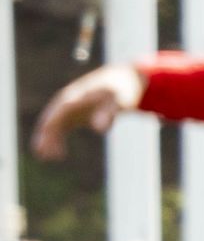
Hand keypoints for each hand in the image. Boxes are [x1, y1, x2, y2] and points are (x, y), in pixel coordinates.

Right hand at [31, 64, 146, 160]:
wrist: (122, 81)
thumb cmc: (121, 91)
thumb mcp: (118, 102)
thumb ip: (108, 113)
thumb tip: (100, 129)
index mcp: (76, 96)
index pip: (58, 113)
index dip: (51, 127)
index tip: (45, 143)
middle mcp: (68, 101)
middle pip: (51, 119)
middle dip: (45, 136)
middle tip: (44, 155)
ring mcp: (70, 108)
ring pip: (54, 125)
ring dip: (49, 140)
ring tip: (50, 158)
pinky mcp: (74, 114)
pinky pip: (61, 127)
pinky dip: (57, 139)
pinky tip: (59, 154)